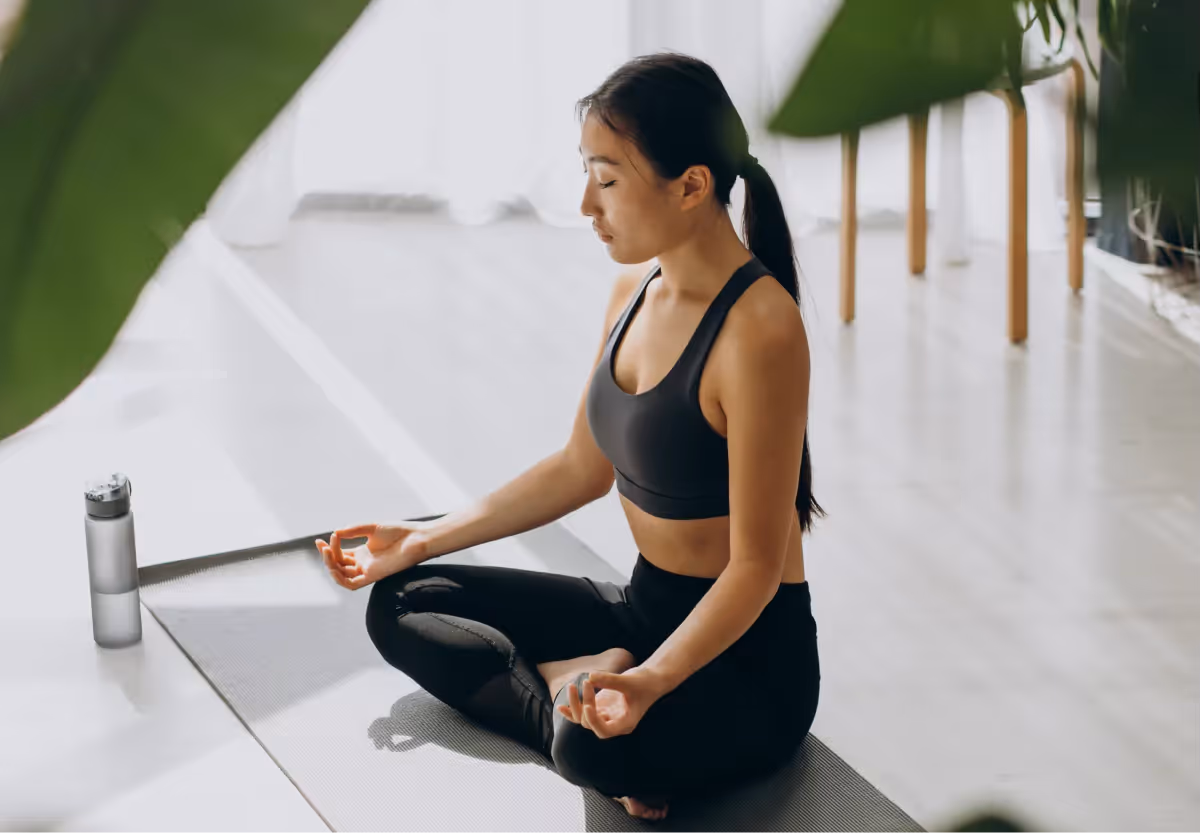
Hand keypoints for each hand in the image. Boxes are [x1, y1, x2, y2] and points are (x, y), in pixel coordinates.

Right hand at [316, 521, 431, 590]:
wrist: (417, 538)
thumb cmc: (399, 532)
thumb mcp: (372, 527)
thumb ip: (353, 530)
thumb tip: (335, 532)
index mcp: (363, 553)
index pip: (340, 555)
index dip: (330, 548)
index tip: (324, 538)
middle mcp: (364, 564)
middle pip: (338, 566)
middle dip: (327, 556)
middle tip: (323, 545)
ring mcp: (368, 570)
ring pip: (342, 576)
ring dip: (331, 566)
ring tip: (327, 552)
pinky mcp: (373, 576)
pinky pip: (352, 584)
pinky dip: (340, 579)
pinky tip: (334, 567)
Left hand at [557, 667, 664, 738]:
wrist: (651, 679)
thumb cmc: (645, 682)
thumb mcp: (629, 681)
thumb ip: (610, 680)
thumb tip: (590, 676)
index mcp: (624, 723)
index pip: (604, 731)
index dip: (594, 721)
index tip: (588, 706)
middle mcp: (613, 723)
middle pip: (590, 723)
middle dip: (585, 703)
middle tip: (587, 683)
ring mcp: (606, 716)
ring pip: (584, 718)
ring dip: (575, 704)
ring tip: (571, 686)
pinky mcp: (602, 707)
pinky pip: (583, 713)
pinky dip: (572, 710)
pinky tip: (560, 707)